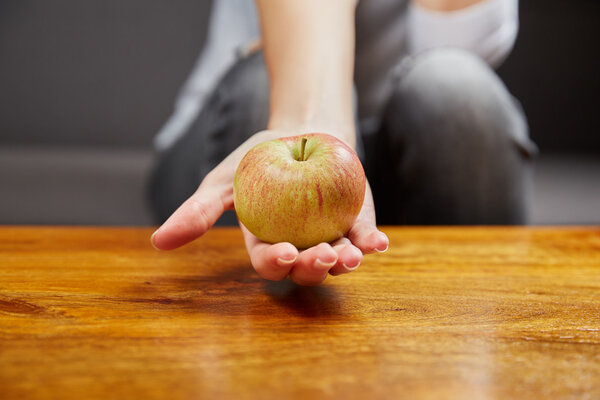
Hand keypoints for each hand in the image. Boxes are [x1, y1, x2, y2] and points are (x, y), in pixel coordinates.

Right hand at [151, 130, 388, 285]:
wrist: (301, 130)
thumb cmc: (258, 158)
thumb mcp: (223, 181)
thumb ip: (198, 212)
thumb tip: (158, 242)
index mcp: (267, 242)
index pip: (269, 262)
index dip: (275, 263)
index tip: (283, 252)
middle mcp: (300, 246)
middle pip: (305, 269)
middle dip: (313, 268)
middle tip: (321, 256)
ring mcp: (330, 237)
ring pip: (337, 260)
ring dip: (346, 261)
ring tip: (353, 254)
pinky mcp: (356, 223)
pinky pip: (365, 237)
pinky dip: (372, 242)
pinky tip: (378, 244)